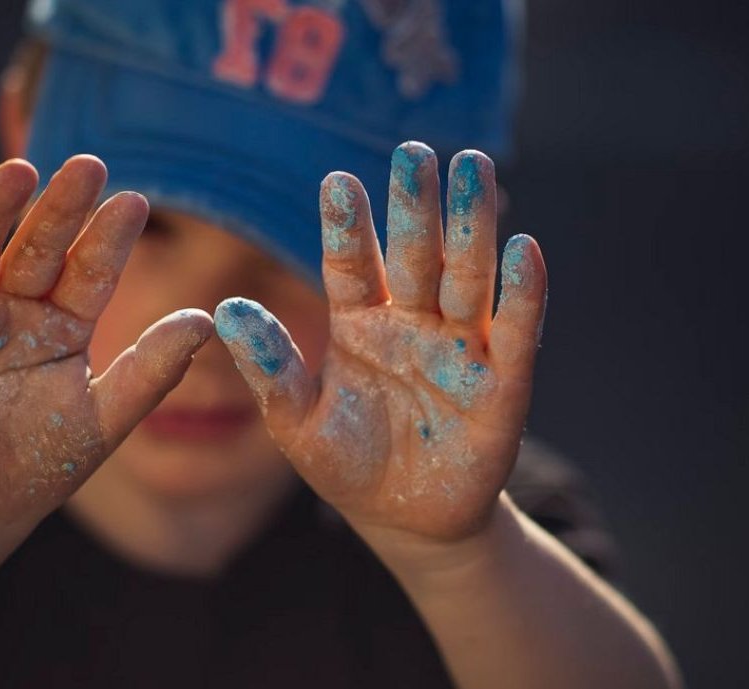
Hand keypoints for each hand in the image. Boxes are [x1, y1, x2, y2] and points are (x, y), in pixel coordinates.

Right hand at [0, 156, 211, 530]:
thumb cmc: (42, 464)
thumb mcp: (105, 418)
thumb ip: (152, 370)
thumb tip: (207, 319)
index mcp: (63, 326)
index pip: (90, 272)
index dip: (109, 239)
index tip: (136, 201)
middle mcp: (13, 312)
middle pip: (38, 250)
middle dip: (61, 210)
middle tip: (88, 166)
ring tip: (22, 171)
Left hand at [215, 142, 545, 542]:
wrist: (406, 521)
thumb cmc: (347, 466)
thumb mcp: (298, 423)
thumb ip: (270, 369)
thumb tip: (225, 309)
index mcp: (360, 325)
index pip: (352, 265)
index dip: (347, 226)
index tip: (337, 181)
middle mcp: (412, 324)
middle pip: (417, 256)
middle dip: (417, 206)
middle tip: (416, 152)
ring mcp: (460, 349)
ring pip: (468, 278)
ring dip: (473, 226)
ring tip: (474, 168)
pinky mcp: (503, 385)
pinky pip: (516, 333)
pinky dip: (522, 294)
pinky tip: (523, 250)